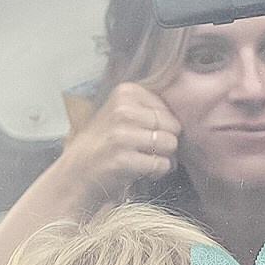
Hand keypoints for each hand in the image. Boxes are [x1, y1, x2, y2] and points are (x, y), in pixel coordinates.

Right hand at [49, 82, 178, 213]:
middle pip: (173, 126)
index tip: (147, 134)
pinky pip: (161, 164)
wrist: (77, 172)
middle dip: (166, 142)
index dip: (164, 126)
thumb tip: (187, 114)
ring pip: (170, 144)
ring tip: (145, 160)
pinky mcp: (123, 159)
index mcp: (125, 92)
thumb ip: (148, 108)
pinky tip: (142, 171)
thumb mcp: (121, 113)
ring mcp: (122, 135)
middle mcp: (123, 110)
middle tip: (149, 151)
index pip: (168, 108)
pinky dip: (157, 171)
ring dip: (164, 157)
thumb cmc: (105, 143)